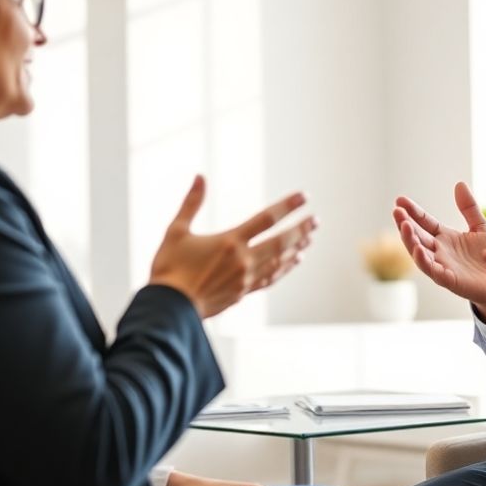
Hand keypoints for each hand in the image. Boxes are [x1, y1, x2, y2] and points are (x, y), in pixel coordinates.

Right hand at [151, 175, 316, 318]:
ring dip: (296, 248)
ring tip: (310, 238)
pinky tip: (294, 262)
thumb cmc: (169, 268)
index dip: (287, 206)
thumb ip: (191, 203)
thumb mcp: (176, 231)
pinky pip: (270, 278)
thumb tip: (199, 176)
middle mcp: (243, 260)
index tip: (304, 197)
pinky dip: (285, 268)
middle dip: (300, 229)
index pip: (266, 219)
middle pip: (281, 241)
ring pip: (279, 261)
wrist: (169, 308)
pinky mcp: (242, 293)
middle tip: (316, 220)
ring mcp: (245, 278)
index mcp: (229, 241)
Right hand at [394, 182, 485, 324]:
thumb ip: (469, 208)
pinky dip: (425, 262)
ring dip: (410, 241)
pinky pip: (434, 271)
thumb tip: (459, 183)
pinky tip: (419, 250)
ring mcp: (443, 266)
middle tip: (396, 211)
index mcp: (445, 238)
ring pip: (420, 254)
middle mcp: (440, 252)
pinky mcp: (450, 280)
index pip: (424, 222)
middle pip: (417, 237)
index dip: (413, 211)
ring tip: (404, 226)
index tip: (399, 200)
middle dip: (405, 224)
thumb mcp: (481, 227)